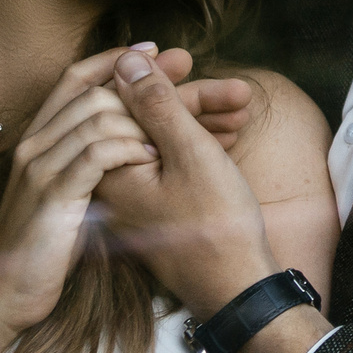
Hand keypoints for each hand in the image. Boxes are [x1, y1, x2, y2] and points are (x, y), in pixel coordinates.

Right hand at [0, 47, 163, 335]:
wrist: (9, 291)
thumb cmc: (49, 244)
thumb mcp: (71, 192)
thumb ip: (90, 156)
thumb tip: (126, 127)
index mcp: (39, 137)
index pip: (75, 77)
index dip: (114, 58)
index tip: (154, 49)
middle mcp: (34, 143)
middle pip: (94, 89)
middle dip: (145, 81)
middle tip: (188, 76)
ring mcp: (40, 167)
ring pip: (98, 116)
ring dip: (144, 120)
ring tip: (171, 138)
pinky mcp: (52, 194)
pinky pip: (97, 153)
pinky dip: (131, 149)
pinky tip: (154, 158)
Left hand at [92, 46, 276, 320]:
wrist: (239, 291)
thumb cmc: (218, 226)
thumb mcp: (191, 154)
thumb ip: (156, 105)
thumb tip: (125, 60)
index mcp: (110, 171)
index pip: (125, 105)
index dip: (161, 79)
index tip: (191, 62)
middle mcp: (114, 186)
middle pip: (145, 122)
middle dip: (192, 102)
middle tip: (237, 92)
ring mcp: (135, 201)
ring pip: (162, 144)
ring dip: (202, 123)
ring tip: (242, 114)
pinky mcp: (156, 212)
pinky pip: (170, 167)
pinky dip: (199, 149)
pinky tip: (229, 138)